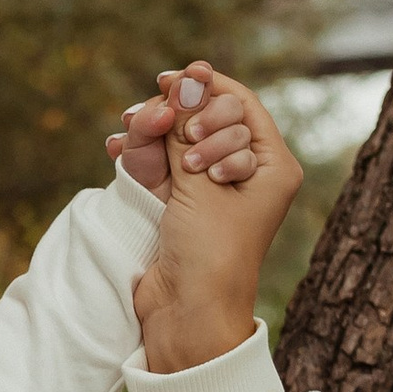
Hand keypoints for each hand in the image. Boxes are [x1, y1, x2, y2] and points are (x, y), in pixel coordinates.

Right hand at [123, 63, 304, 373]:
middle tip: (161, 126)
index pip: (242, 104)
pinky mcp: (189, 202)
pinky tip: (119, 145)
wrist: (189, 313)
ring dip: (157, 130)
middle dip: (182, 115)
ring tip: (128, 127)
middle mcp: (250, 172)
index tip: (170, 81)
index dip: (206, 89)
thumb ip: (189, 131)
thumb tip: (187, 78)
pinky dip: (145, 152)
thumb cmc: (208, 254)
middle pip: (214, 116)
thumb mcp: (199, 186)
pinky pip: (167, 162)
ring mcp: (217, 186)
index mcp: (273, 165)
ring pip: (185, 137)